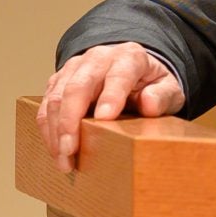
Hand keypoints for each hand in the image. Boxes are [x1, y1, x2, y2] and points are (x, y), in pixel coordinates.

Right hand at [36, 42, 184, 172]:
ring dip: (55, 131)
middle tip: (70, 150)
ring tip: (63, 159)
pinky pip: (46, 104)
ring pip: (56, 96)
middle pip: (78, 86)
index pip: (119, 75)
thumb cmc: (151, 82)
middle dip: (70, 120)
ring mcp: (74, 68)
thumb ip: (162, 96)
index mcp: (129, 57)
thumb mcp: (169, 88)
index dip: (111, 96)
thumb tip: (149, 104)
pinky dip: (48, 129)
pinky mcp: (59, 81)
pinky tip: (56, 150)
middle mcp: (98, 58)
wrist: (133, 69)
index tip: (106, 118)